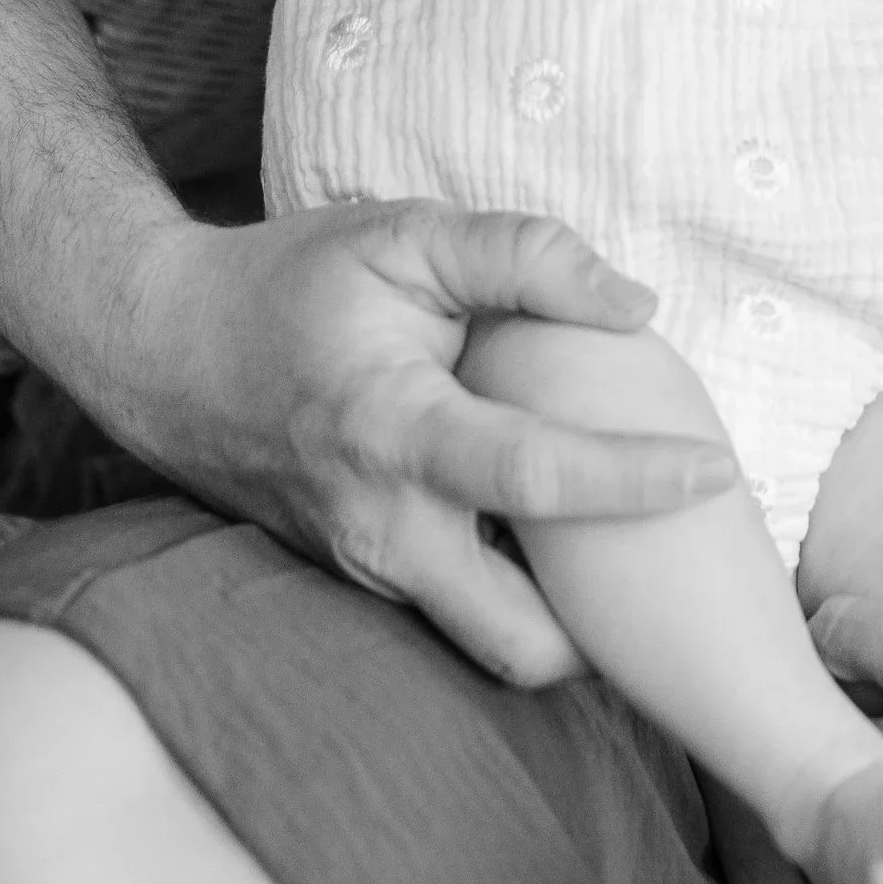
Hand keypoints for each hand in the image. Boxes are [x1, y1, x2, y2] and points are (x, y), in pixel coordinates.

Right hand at [110, 200, 735, 684]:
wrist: (169, 354)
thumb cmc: (294, 285)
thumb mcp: (403, 235)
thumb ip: (523, 255)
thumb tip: (636, 305)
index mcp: (396, 432)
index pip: (535, 476)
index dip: (633, 481)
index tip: (713, 469)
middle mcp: (382, 530)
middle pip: (525, 643)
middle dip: (610, 626)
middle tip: (675, 552)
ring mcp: (369, 575)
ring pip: (497, 648)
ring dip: (569, 616)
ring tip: (631, 544)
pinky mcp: (366, 589)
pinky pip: (463, 619)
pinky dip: (523, 593)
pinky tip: (558, 532)